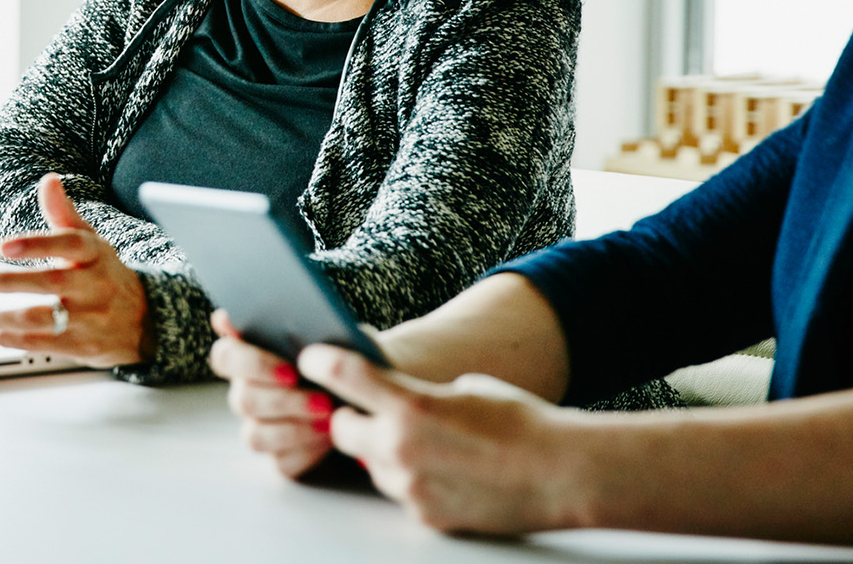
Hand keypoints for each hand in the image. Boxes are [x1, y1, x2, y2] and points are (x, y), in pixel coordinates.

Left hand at [0, 173, 152, 367]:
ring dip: (7, 317)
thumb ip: (63, 213)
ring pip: (45, 318)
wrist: (144, 319)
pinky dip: (18, 341)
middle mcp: (95, 285)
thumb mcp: (90, 241)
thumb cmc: (105, 274)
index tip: (4, 245)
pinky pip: (47, 344)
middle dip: (8, 283)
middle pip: (51, 282)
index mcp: (95, 254)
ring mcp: (90, 318)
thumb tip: (48, 180)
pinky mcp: (84, 345)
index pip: (68, 244)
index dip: (36, 244)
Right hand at [208, 309, 334, 477]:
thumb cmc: (342, 354)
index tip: (290, 369)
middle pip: (242, 400)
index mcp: (249, 355)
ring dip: (295, 429)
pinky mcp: (281, 457)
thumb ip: (290, 322)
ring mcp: (260, 426)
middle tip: (323, 399)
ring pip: (255, 436)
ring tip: (330, 419)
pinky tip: (329, 438)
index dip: (250, 364)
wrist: (371, 389)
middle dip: (285, 401)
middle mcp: (247, 391)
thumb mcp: (325, 332)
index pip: (224, 357)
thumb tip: (248, 317)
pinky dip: (308, 452)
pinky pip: (281, 462)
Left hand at [298, 343, 584, 534]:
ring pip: (369, 464)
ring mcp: (410, 486)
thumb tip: (393, 396)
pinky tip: (445, 471)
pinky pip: (400, 492)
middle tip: (369, 411)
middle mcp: (400, 446)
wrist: (563, 474)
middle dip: (351, 418)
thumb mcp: (464, 387)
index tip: (311, 358)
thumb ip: (417, 393)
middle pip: (340, 428)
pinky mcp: (424, 516)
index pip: (342, 374)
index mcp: (410, 404)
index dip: (320, 362)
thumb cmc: (520, 421)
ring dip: (383, 452)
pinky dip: (411, 480)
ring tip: (427, 444)